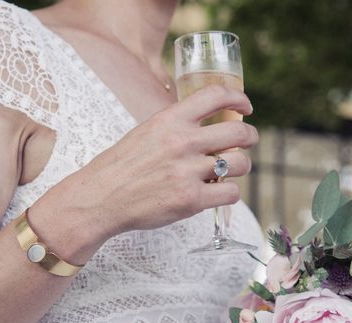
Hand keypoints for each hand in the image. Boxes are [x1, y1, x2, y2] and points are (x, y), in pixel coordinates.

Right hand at [54, 85, 256, 242]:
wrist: (100, 198)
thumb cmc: (124, 166)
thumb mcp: (147, 131)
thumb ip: (177, 125)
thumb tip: (208, 123)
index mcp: (170, 119)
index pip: (216, 95)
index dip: (239, 98)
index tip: (246, 107)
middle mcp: (182, 142)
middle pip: (239, 131)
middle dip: (251, 136)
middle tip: (248, 141)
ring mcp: (188, 172)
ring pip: (240, 163)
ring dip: (242, 166)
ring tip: (232, 170)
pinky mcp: (192, 200)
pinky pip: (232, 192)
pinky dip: (231, 192)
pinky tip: (220, 191)